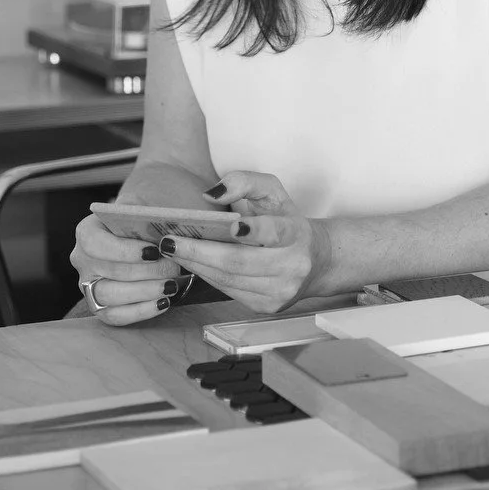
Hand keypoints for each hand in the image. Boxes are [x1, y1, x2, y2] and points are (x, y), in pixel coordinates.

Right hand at [69, 213, 191, 325]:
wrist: (139, 237)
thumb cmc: (141, 222)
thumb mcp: (141, 208)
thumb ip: (146, 213)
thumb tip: (163, 225)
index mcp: (87, 232)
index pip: (96, 243)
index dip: (125, 250)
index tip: (154, 251)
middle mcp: (82, 261)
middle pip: (110, 271)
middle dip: (146, 272)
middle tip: (173, 268)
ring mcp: (88, 286)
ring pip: (110, 296)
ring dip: (145, 292)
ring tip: (170, 286)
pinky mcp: (99, 307)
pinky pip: (116, 316)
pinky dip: (142, 311)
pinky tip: (163, 302)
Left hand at [159, 170, 326, 313]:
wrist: (319, 261)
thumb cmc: (289, 222)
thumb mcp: (274, 192)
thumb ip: (244, 182)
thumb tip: (211, 195)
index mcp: (296, 234)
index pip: (275, 232)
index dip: (254, 231)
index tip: (232, 226)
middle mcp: (292, 266)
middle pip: (239, 262)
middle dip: (200, 252)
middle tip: (169, 241)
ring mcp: (280, 291)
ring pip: (229, 280)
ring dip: (196, 266)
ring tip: (173, 252)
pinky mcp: (268, 307)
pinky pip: (230, 292)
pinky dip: (207, 277)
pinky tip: (193, 264)